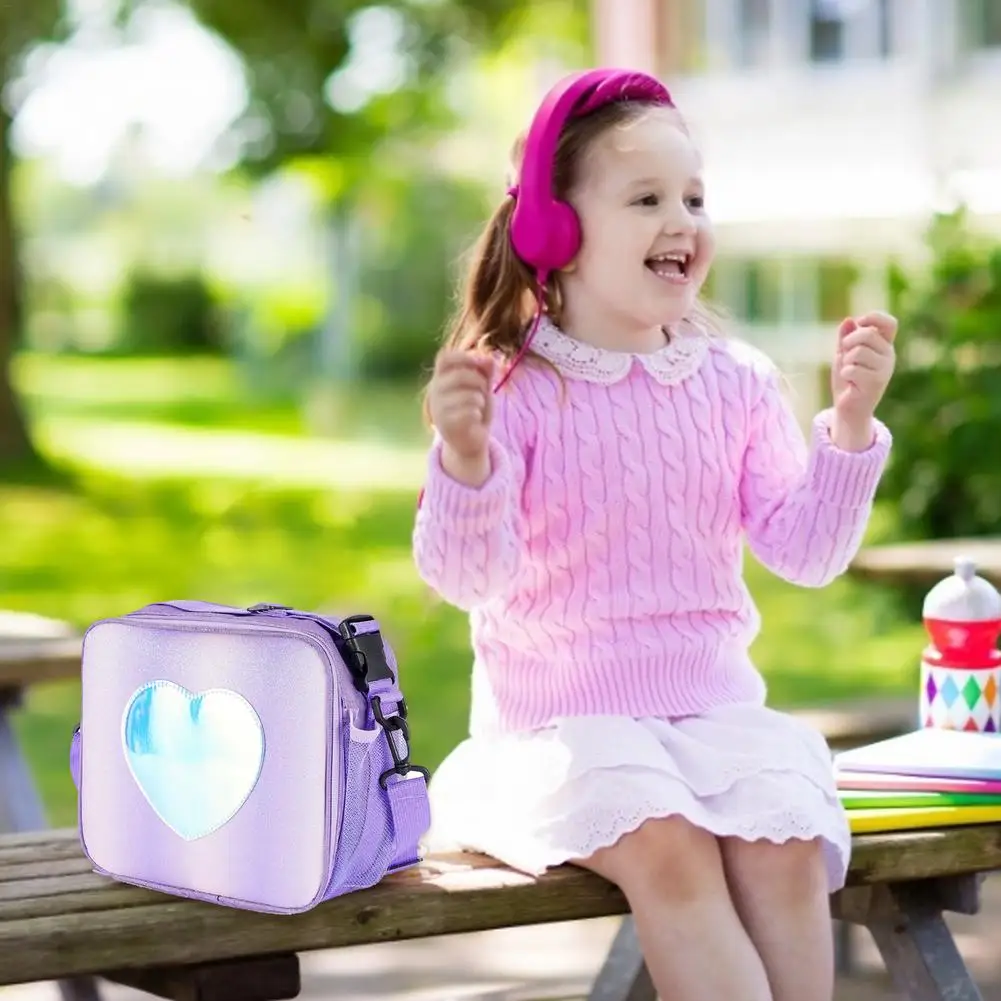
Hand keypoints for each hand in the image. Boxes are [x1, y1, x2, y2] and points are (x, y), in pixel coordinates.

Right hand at [427, 350, 494, 484]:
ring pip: (468, 395)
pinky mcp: (445, 425)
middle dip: (480, 382)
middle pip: (461, 375)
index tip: (481, 364)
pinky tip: (475, 418)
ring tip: (478, 408)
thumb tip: (490, 358)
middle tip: (483, 391)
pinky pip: (469, 412)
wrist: (469, 441)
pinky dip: (478, 414)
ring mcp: (438, 408)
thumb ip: (485, 372)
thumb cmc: (475, 410)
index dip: (464, 357)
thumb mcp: (482, 388)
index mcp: (441, 378)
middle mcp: (435, 391)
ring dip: (480, 401)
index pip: (444, 358)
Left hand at [830, 311, 896, 448]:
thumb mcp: (843, 354)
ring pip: (858, 351)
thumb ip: (846, 337)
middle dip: (848, 342)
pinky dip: (845, 374)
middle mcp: (889, 355)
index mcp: (884, 345)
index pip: (890, 323)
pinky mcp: (877, 382)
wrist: (849, 408)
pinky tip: (850, 383)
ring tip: (849, 371)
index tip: (860, 322)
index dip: (874, 317)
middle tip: (845, 355)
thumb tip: (848, 320)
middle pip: (867, 333)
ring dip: (846, 361)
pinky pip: (852, 369)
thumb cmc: (847, 380)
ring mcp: (885, 369)